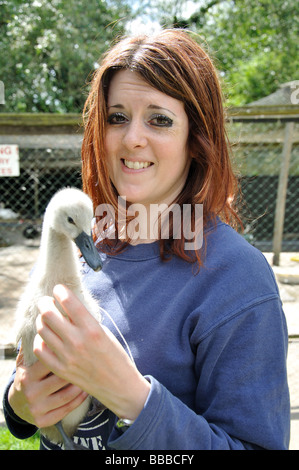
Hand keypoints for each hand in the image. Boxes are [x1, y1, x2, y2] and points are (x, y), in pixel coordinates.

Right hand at [8, 348, 87, 428]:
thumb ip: (33, 346)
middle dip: (75, 368)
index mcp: (28, 375)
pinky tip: (86, 390)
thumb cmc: (28, 375)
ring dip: (80, 384)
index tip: (79, 346)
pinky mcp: (44, 420)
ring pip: (66, 394)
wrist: (17, 403)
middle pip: (60, 378)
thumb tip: (44, 324)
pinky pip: (67, 408)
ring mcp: (37, 408)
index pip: (49, 361)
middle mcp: (31, 392)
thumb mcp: (25, 362)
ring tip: (91, 374)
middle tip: (90, 360)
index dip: (65, 353)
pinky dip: (79, 399)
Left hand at [34, 284, 149, 419]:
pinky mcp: (60, 369)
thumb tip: (67, 305)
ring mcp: (67, 356)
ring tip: (46, 317)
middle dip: (45, 303)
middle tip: (47, 301)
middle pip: (49, 314)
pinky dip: (40, 340)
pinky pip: (40, 350)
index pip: (68, 301)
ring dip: (41, 319)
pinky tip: (46, 337)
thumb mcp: (104, 332)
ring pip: (42, 329)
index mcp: (92, 329)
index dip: (60, 290)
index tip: (59, 288)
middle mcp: (77, 341)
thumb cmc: (115, 355)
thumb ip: (85, 320)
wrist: (119, 386)